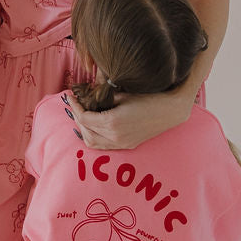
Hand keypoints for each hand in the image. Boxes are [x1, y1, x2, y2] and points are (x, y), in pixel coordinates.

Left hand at [63, 87, 191, 150]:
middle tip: (75, 105)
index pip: (84, 118)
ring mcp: (122, 144)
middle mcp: (115, 137)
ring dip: (84, 130)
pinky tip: (94, 125)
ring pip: (93, 143)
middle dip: (77, 118)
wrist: (171, 110)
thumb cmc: (149, 97)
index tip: (70, 97)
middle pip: (85, 132)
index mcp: (112, 122)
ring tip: (83, 115)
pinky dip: (94, 137)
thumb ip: (104, 98)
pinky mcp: (127, 146)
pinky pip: (104, 145)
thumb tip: (90, 97)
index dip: (75, 107)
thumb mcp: (123, 94)